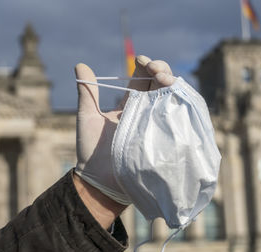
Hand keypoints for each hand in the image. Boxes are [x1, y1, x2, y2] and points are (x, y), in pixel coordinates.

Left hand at [73, 56, 174, 227]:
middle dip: (162, 70)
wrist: (99, 181)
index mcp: (128, 104)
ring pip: (171, 98)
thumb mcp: (87, 117)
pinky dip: (180, 105)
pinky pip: (177, 120)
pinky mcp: (163, 139)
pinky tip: (177, 96)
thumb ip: (87, 93)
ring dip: (172, 84)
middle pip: (160, 84)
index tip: (142, 60)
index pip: (142, 78)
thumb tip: (80, 65)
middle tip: (156, 69)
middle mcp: (145, 112)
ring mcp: (155, 124)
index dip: (146, 65)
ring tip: (165, 79)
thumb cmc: (90, 150)